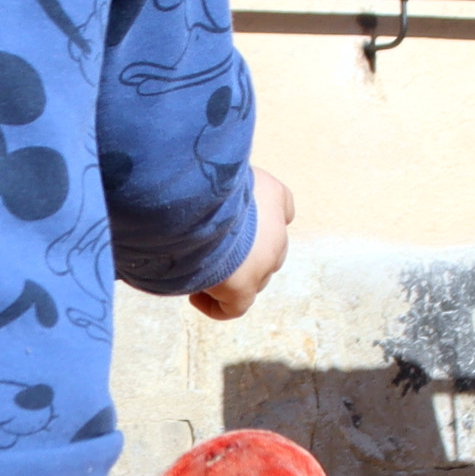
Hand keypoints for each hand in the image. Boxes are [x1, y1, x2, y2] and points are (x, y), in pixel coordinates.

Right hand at [190, 170, 295, 318]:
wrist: (194, 202)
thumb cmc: (196, 178)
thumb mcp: (212, 168)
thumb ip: (213, 178)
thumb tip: (191, 173)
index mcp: (271, 193)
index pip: (283, 208)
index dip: (263, 217)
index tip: (234, 218)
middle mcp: (275, 230)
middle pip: (269, 249)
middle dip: (244, 252)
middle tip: (207, 245)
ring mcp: (264, 263)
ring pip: (254, 279)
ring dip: (229, 276)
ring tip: (196, 267)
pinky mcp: (244, 288)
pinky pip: (234, 308)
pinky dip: (214, 305)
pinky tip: (193, 294)